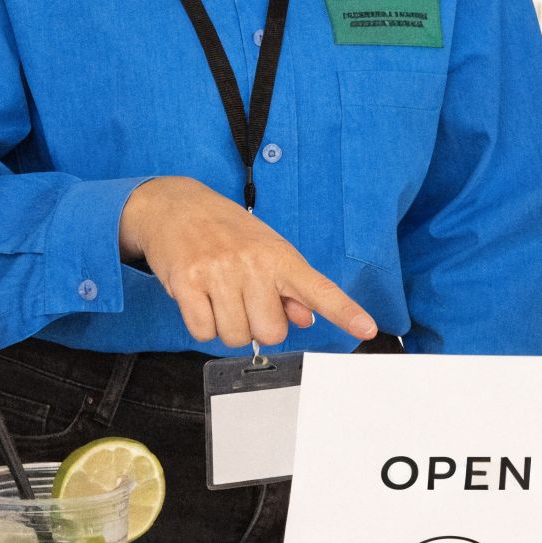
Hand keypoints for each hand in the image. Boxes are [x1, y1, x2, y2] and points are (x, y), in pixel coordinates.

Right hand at [117, 176, 377, 348]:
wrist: (175, 205)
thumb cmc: (227, 231)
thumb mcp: (266, 249)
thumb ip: (289, 287)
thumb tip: (306, 318)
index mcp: (280, 256)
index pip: (319, 289)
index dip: (345, 312)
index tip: (366, 329)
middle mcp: (253, 264)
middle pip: (271, 333)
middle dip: (257, 326)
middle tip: (243, 300)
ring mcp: (219, 274)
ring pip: (236, 337)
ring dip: (227, 327)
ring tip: (220, 296)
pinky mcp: (186, 284)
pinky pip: (203, 333)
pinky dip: (202, 326)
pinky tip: (200, 300)